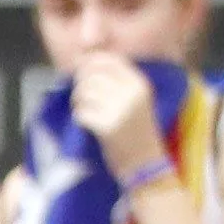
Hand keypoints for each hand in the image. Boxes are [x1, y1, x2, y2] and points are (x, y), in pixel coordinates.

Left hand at [66, 53, 161, 174]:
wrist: (145, 162)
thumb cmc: (136, 131)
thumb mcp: (136, 100)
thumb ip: (117, 82)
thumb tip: (85, 64)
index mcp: (139, 83)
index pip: (109, 60)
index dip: (90, 62)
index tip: (81, 70)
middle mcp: (131, 93)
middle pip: (92, 76)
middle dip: (80, 84)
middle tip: (80, 96)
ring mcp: (119, 110)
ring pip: (84, 93)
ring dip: (78, 101)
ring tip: (84, 109)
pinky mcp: (107, 127)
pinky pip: (81, 113)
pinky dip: (79, 117)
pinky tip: (86, 123)